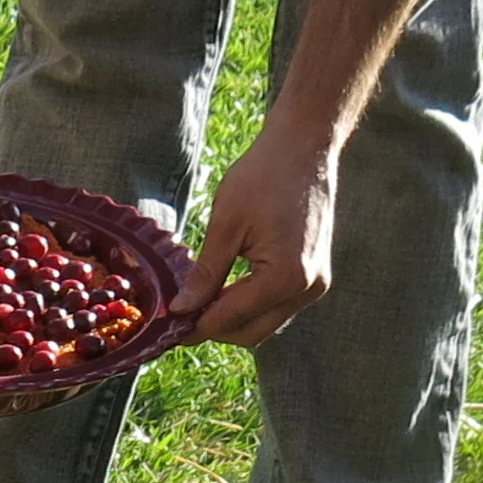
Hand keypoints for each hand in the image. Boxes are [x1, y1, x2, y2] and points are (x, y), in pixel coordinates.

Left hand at [170, 125, 338, 346]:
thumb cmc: (263, 177)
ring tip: (197, 304)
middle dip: (214, 329)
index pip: (231, 318)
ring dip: (232, 319)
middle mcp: (307, 288)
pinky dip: (250, 305)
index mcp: (285, 277)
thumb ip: (205, 274)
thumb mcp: (225, 226)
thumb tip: (181, 310)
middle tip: (179, 318)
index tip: (167, 327)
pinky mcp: (315, 276)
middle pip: (252, 333)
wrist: (304, 149)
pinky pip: (278, 306)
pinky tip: (223, 291)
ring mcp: (316, 284)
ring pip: (266, 323)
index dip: (195, 326)